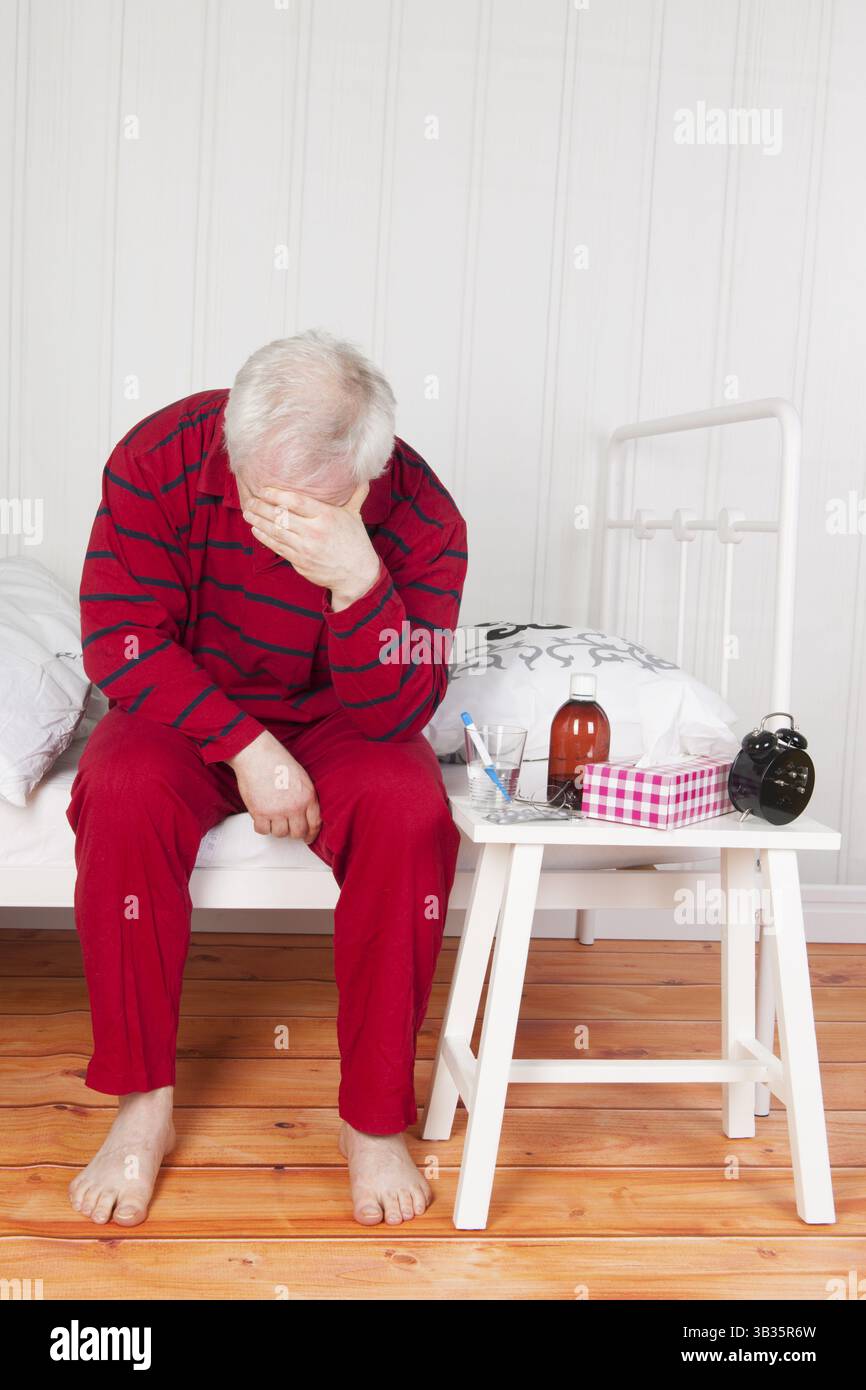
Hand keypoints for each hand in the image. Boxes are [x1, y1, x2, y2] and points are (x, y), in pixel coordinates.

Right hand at [228, 730, 320, 841]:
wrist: (256, 754)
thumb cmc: (277, 761)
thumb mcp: (301, 777)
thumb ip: (306, 797)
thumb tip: (306, 814)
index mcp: (308, 796)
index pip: (315, 824)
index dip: (311, 834)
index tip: (307, 838)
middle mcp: (294, 806)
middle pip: (298, 833)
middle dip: (294, 833)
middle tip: (288, 828)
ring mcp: (277, 811)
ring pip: (280, 833)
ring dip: (276, 828)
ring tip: (273, 817)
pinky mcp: (260, 813)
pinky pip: (263, 830)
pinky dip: (262, 826)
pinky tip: (262, 818)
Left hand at [242, 483, 380, 609]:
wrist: (356, 575)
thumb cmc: (355, 542)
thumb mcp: (355, 516)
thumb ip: (356, 495)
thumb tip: (364, 476)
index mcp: (326, 516)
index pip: (297, 502)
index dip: (277, 495)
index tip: (264, 489)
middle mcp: (314, 531)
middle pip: (281, 516)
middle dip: (261, 507)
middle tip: (250, 500)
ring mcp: (305, 548)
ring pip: (276, 532)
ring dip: (259, 521)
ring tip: (248, 513)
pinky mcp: (300, 562)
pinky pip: (278, 547)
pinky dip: (265, 538)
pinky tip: (255, 529)